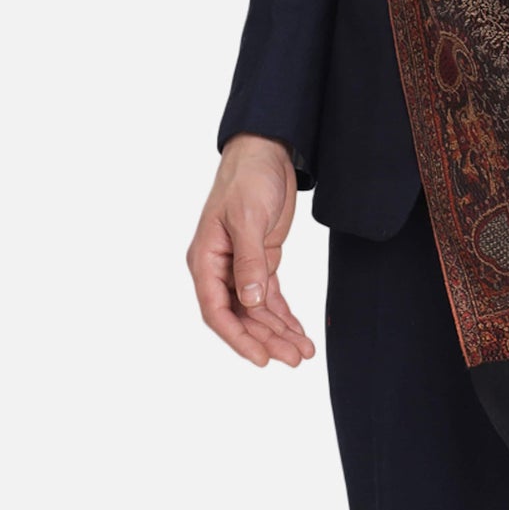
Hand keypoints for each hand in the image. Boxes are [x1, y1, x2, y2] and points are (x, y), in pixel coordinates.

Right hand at [186, 134, 315, 367]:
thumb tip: (250, 301)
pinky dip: (284, 314)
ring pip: (257, 310)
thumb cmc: (248, 178)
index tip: (261, 359)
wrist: (266, 150)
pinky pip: (269, 296)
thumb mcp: (248, 217)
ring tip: (303, 352)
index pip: (217, 310)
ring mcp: (240, 266)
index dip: (238, 338)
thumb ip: (249, 260)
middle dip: (267, 339)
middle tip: (295, 358)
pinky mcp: (261, 259)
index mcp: (206, 259)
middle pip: (241, 316)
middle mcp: (219, 268)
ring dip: (278, 331)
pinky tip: (298, 332)